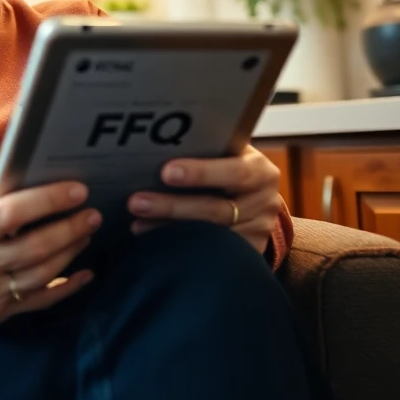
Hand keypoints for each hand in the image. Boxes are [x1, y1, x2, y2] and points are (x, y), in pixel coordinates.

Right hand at [0, 182, 100, 326]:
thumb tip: (37, 195)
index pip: (12, 214)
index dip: (48, 200)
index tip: (76, 190)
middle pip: (34, 247)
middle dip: (69, 228)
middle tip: (92, 214)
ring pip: (42, 274)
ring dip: (70, 252)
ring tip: (85, 233)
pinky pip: (40, 301)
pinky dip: (67, 287)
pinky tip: (84, 272)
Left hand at [126, 145, 281, 253]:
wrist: (258, 200)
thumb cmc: (230, 167)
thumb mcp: (229, 154)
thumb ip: (207, 149)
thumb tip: (158, 144)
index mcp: (260, 171)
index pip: (234, 172)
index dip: (201, 173)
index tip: (166, 172)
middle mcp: (263, 202)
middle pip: (216, 210)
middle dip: (172, 206)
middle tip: (136, 202)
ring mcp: (257, 232)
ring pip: (210, 236)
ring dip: (168, 229)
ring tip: (137, 223)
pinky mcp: (248, 254)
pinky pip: (212, 254)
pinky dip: (181, 247)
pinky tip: (156, 241)